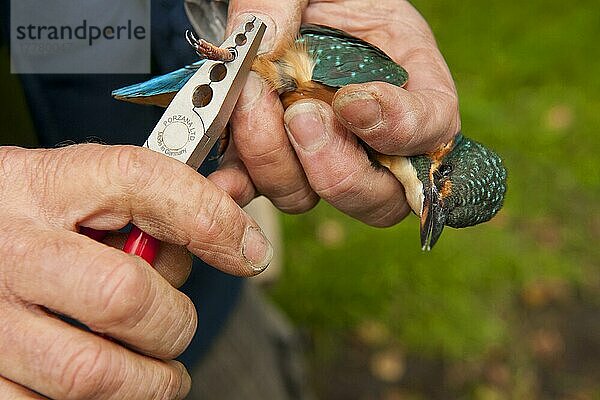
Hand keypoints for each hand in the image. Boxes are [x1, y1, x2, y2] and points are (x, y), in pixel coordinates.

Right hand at [0, 145, 271, 398]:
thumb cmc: (35, 221)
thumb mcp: (81, 192)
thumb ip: (154, 207)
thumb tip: (239, 237)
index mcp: (43, 187)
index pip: (141, 181)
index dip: (210, 219)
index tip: (248, 252)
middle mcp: (10, 248)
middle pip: (123, 294)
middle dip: (173, 322)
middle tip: (177, 329)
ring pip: (91, 374)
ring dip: (147, 381)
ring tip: (154, 371)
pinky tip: (102, 384)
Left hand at [210, 0, 459, 226]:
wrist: (271, 4)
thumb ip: (288, 3)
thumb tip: (263, 45)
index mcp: (407, 81)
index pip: (432, 129)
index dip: (402, 129)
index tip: (354, 102)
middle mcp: (369, 134)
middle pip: (379, 197)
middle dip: (339, 172)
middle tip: (301, 117)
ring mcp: (319, 153)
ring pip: (312, 196)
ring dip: (278, 163)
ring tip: (251, 102)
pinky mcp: (271, 159)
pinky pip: (259, 188)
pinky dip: (240, 184)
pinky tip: (222, 175)